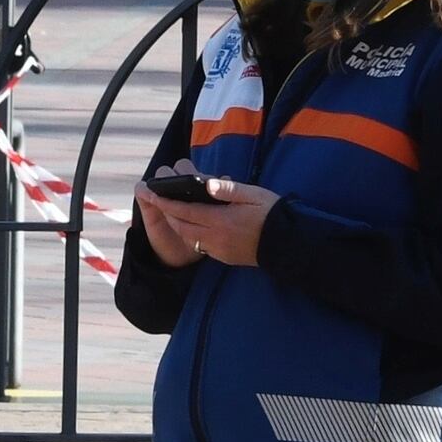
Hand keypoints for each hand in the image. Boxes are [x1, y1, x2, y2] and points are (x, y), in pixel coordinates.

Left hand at [135, 178, 277, 269]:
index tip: (153, 194)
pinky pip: (201, 247)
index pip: (185, 211)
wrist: (288, 243)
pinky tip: (194, 227)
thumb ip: (228, 189)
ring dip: (179, 226)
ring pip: (190, 238)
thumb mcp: (252, 194)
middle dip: (169, 215)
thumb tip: (206, 183)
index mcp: (221, 220)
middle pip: (183, 227)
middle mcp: (216, 237)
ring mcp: (220, 250)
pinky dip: (192, 236)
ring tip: (174, 213)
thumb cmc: (272, 213)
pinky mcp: (225, 257)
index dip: (167, 203)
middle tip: (159, 202)